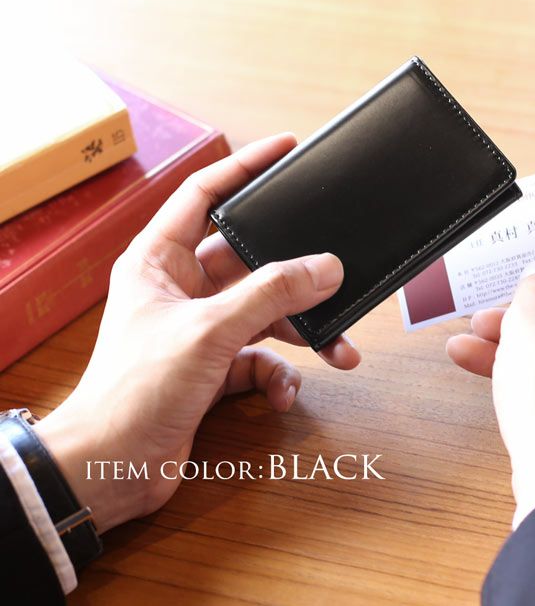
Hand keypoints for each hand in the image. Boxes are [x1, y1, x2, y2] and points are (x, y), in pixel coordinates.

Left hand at [36, 133, 360, 532]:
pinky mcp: (214, 366)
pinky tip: (285, 393)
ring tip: (338, 349)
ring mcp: (200, 327)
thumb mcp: (210, 331)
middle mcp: (181, 287)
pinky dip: (279, 374)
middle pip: (250, 261)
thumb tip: (326, 266)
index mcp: (159, 258)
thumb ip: (270, 294)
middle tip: (334, 267)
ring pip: (265, 312)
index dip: (244, 166)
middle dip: (293, 274)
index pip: (205, 193)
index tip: (285, 149)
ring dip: (301, 331)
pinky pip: (260, 356)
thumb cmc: (134, 390)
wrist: (111, 469)